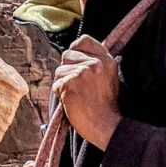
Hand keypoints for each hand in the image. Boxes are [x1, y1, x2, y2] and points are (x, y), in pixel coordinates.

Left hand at [53, 34, 123, 149]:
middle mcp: (95, 63)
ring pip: (59, 71)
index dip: (76, 51)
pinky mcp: (70, 83)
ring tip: (77, 96)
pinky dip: (60, 94)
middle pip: (67, 55)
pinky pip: (56, 85)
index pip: (83, 40)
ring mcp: (83, 72)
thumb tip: (75, 53)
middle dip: (68, 69)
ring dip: (63, 84)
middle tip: (80, 86)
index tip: (78, 64)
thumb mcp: (109, 78)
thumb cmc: (105, 106)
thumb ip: (96, 63)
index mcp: (107, 60)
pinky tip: (72, 102)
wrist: (106, 126)